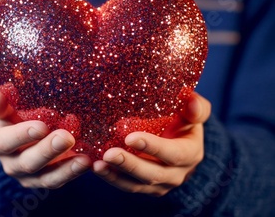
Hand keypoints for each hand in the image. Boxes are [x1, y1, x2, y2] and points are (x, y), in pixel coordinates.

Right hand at [0, 90, 91, 187]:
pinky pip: (60, 180)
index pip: (7, 142)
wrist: (19, 134)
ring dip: (66, 169)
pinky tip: (89, 163)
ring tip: (84, 160)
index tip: (41, 127)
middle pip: (29, 162)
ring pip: (47, 177)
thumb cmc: (11, 114)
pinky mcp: (46, 180)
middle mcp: (11, 164)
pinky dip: (74, 173)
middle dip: (48, 150)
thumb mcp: (3, 107)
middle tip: (66, 137)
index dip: (23, 135)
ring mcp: (30, 176)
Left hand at [93, 92, 211, 195]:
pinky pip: (125, 185)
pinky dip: (109, 177)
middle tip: (109, 154)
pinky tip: (94, 166)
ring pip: (135, 184)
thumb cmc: (184, 119)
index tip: (130, 138)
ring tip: (97, 165)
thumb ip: (196, 107)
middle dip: (129, 165)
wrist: (179, 140)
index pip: (173, 154)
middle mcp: (176, 174)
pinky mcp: (143, 186)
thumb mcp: (193, 112)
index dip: (153, 147)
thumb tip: (192, 102)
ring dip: (115, 175)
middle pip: (152, 174)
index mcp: (190, 154)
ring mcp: (159, 184)